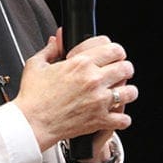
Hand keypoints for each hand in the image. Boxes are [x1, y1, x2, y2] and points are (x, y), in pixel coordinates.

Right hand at [13, 28, 137, 151]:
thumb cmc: (32, 96)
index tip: (110, 53)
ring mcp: (99, 101)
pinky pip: (124, 118)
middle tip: (117, 71)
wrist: (32, 122)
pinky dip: (121, 117)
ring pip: (131, 92)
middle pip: (126, 67)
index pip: (112, 48)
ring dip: (126, 90)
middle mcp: (94, 80)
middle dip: (123, 67)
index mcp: (80, 63)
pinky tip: (113, 113)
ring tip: (118, 91)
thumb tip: (56, 39)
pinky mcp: (100, 120)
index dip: (113, 49)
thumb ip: (50, 49)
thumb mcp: (36, 64)